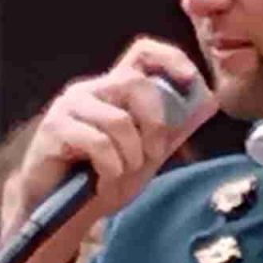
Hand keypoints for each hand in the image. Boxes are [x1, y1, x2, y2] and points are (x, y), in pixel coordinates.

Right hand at [0, 39, 214, 262]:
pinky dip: (110, 168)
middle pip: (136, 84)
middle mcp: (92, 90)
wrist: (60, 210)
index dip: (170, 59)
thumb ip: (172, 131)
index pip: (143, 53)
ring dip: (130, 157)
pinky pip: (98, 143)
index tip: (191, 82)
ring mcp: (70, 106)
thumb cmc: (101, 177)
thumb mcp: (146, 156)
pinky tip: (102, 179)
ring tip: (120, 174)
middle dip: (155, 126)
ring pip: (119, 121)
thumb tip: (208, 103)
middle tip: (152, 156)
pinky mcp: (55, 128)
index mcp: (115, 90)